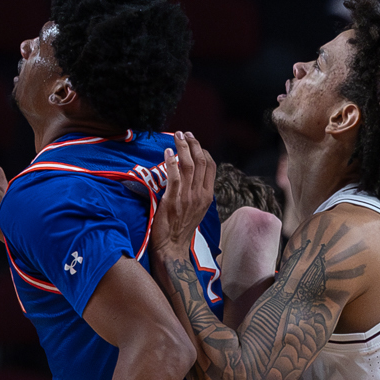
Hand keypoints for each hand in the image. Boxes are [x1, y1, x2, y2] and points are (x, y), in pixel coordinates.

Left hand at [150, 131, 214, 258]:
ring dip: (182, 148)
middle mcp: (200, 194)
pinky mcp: (173, 201)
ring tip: (176, 136)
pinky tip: (168, 152)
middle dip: (193, 144)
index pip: (211, 167)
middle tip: (184, 133)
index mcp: (207, 195)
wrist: (172, 247)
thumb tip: (190, 175)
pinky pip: (174, 178)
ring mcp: (187, 197)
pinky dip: (172, 163)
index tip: (194, 141)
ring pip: (189, 166)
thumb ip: (196, 192)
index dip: (203, 151)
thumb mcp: (195, 208)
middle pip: (201, 162)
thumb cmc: (180, 227)